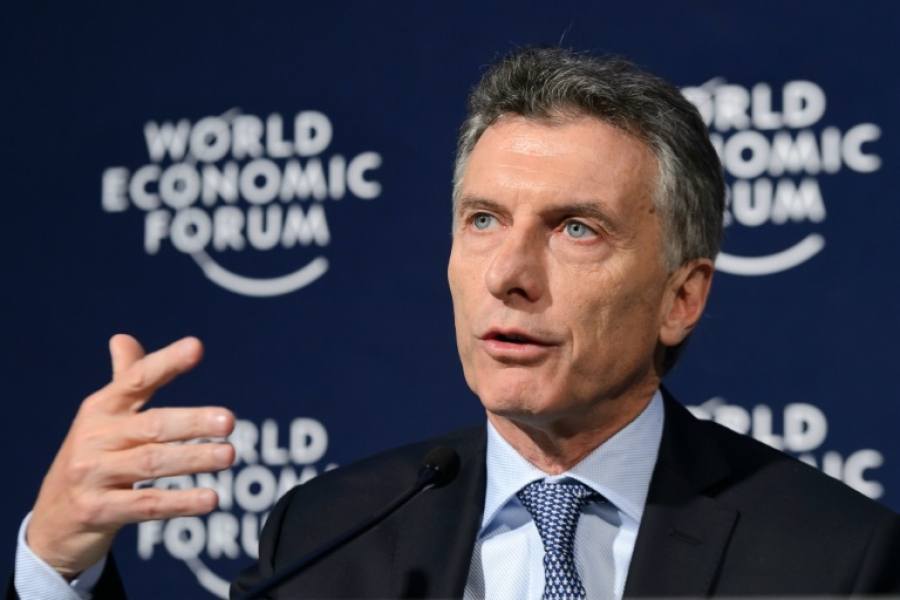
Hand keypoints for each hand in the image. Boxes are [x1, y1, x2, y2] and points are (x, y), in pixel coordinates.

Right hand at [26, 334, 235, 578]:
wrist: (53, 520)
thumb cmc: (91, 458)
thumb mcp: (101, 419)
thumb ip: (124, 380)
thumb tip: (123, 338)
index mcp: (100, 409)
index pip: (136, 379)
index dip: (166, 363)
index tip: (196, 347)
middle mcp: (94, 438)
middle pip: (152, 425)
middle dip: (192, 422)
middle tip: (230, 420)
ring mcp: (92, 476)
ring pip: (151, 463)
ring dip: (193, 459)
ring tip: (229, 455)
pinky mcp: (97, 511)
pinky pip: (146, 504)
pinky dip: (180, 503)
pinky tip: (210, 499)